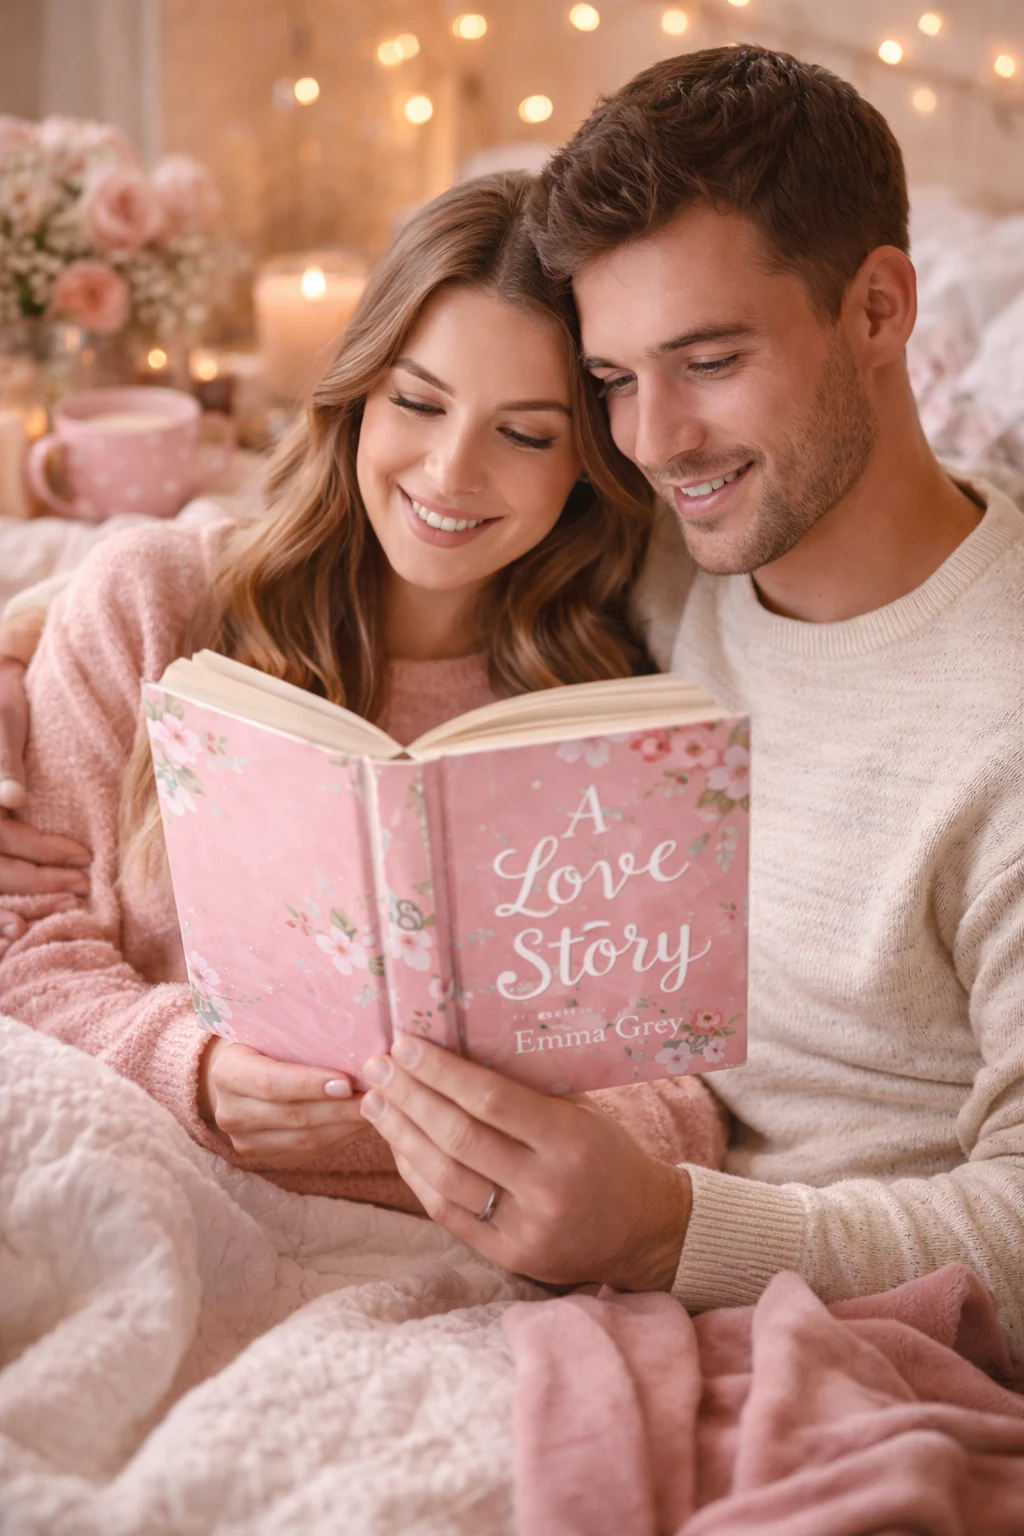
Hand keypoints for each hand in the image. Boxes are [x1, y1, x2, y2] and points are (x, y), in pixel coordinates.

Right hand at [0, 656, 91, 955]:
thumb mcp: (3, 729)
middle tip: (82, 885)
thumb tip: (11, 800)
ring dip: (13, 905)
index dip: (45, 852)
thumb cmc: (0, 709)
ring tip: (43, 918)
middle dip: (39, 883)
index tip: (86, 856)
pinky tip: (13, 928)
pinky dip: (0, 908)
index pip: (6, 839)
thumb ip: (3, 765)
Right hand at [198, 1036, 371, 1169]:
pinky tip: (364, 1122)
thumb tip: (357, 1038)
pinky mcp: (266, 1158)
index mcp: (228, 1073)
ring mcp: (245, 1141)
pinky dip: (341, 1138)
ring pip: (305, 1140)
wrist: (238, 1077)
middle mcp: (231, 1113)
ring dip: (346, 1125)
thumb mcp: (270, 1031)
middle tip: (378, 1096)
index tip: (348, 1081)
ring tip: (379, 1108)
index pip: (271, 1083)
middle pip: (293, 1115)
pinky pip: (310, 1152)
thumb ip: (301, 1036)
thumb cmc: (264, 1042)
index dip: (310, 1084)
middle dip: (340, 1107)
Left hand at [359, 1036, 692, 1291]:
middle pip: (459, 1137)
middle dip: (409, 1097)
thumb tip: (459, 1046)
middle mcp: (547, 1187)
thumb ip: (528, 1087)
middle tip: (377, 1067)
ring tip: (375, 1102)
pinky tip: (398, 1145)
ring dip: (401, 1136)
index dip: (440, 1072)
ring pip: (445, 1177)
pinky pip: (447, 1213)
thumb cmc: (608, 1154)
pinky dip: (416, 1176)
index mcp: (570, 1140)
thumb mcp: (582, 1111)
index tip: (404, 1045)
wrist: (644, 1231)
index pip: (491, 1101)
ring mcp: (526, 1228)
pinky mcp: (508, 1256)